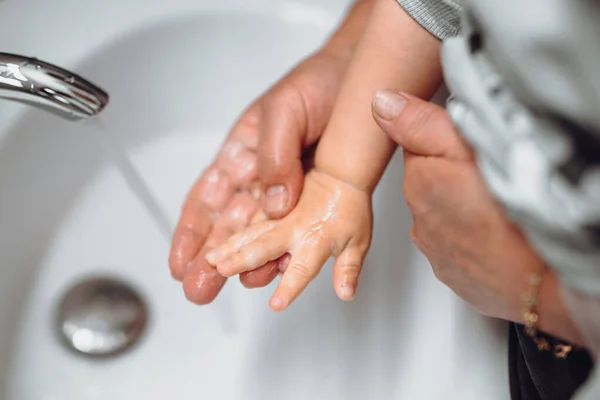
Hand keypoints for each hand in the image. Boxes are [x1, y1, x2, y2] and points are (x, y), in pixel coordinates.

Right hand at [169, 49, 349, 303]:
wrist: (360, 80)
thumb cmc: (315, 85)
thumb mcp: (284, 111)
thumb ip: (274, 155)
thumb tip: (274, 205)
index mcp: (240, 156)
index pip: (207, 200)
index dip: (191, 234)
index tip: (180, 263)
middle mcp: (260, 180)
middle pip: (229, 228)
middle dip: (212, 261)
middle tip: (200, 290)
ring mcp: (289, 195)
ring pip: (262, 236)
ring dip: (249, 262)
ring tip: (241, 282)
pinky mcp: (317, 202)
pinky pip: (299, 232)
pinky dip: (288, 251)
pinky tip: (280, 268)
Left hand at [371, 90, 582, 343]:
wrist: (542, 279)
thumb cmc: (507, 212)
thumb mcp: (462, 147)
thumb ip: (419, 123)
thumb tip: (381, 102)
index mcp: (418, 183)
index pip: (417, 149)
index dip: (442, 140)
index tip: (465, 141)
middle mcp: (420, 222)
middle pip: (432, 184)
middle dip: (453, 177)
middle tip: (489, 172)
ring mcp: (440, 254)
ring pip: (448, 217)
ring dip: (466, 210)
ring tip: (498, 205)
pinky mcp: (460, 278)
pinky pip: (464, 250)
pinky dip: (477, 240)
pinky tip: (500, 234)